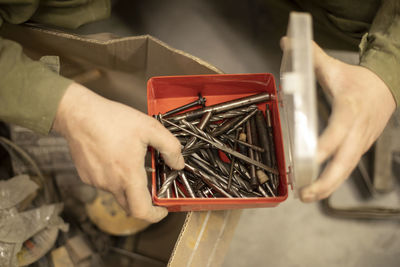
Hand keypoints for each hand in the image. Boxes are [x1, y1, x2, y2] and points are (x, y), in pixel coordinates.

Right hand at [53, 83, 183, 221]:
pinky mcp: (86, 176)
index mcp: (128, 174)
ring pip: (117, 192)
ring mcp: (96, 181)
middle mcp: (111, 183)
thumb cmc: (112, 119)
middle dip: (144, 201)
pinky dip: (114, 176)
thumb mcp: (150, 128)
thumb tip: (179, 164)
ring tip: (131, 160)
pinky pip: (105, 183)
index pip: (142, 211)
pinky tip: (116, 157)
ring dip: (128, 184)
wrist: (79, 114)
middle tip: (152, 187)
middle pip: (130, 205)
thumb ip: (170, 147)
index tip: (162, 210)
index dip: (155, 216)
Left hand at [296, 40, 395, 201]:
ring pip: (346, 169)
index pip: (337, 132)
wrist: (387, 89)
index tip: (309, 159)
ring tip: (307, 197)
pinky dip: (333, 180)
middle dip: (325, 181)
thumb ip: (310, 57)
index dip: (324, 147)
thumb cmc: (359, 81)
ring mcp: (360, 142)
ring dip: (327, 186)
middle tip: (305, 194)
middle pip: (344, 161)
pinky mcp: (359, 149)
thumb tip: (287, 43)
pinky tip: (318, 188)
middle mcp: (357, 130)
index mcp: (350, 109)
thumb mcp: (335, 68)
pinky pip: (346, 167)